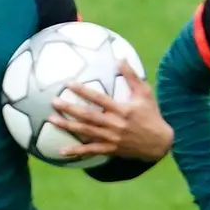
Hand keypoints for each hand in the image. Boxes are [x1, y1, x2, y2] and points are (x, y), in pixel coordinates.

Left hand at [48, 58, 170, 162]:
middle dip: (69, 109)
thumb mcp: (145, 93)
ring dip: (68, 126)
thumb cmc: (151, 114)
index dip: (83, 91)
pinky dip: (76, 151)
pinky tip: (61, 151)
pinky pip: (90, 151)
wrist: (159, 143)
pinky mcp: (110, 149)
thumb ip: (132, 76)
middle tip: (54, 101)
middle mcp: (114, 124)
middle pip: (88, 116)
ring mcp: (111, 138)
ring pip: (86, 132)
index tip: (68, 83)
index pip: (99, 98)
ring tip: (51, 120)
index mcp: (122, 110)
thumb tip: (121, 58)